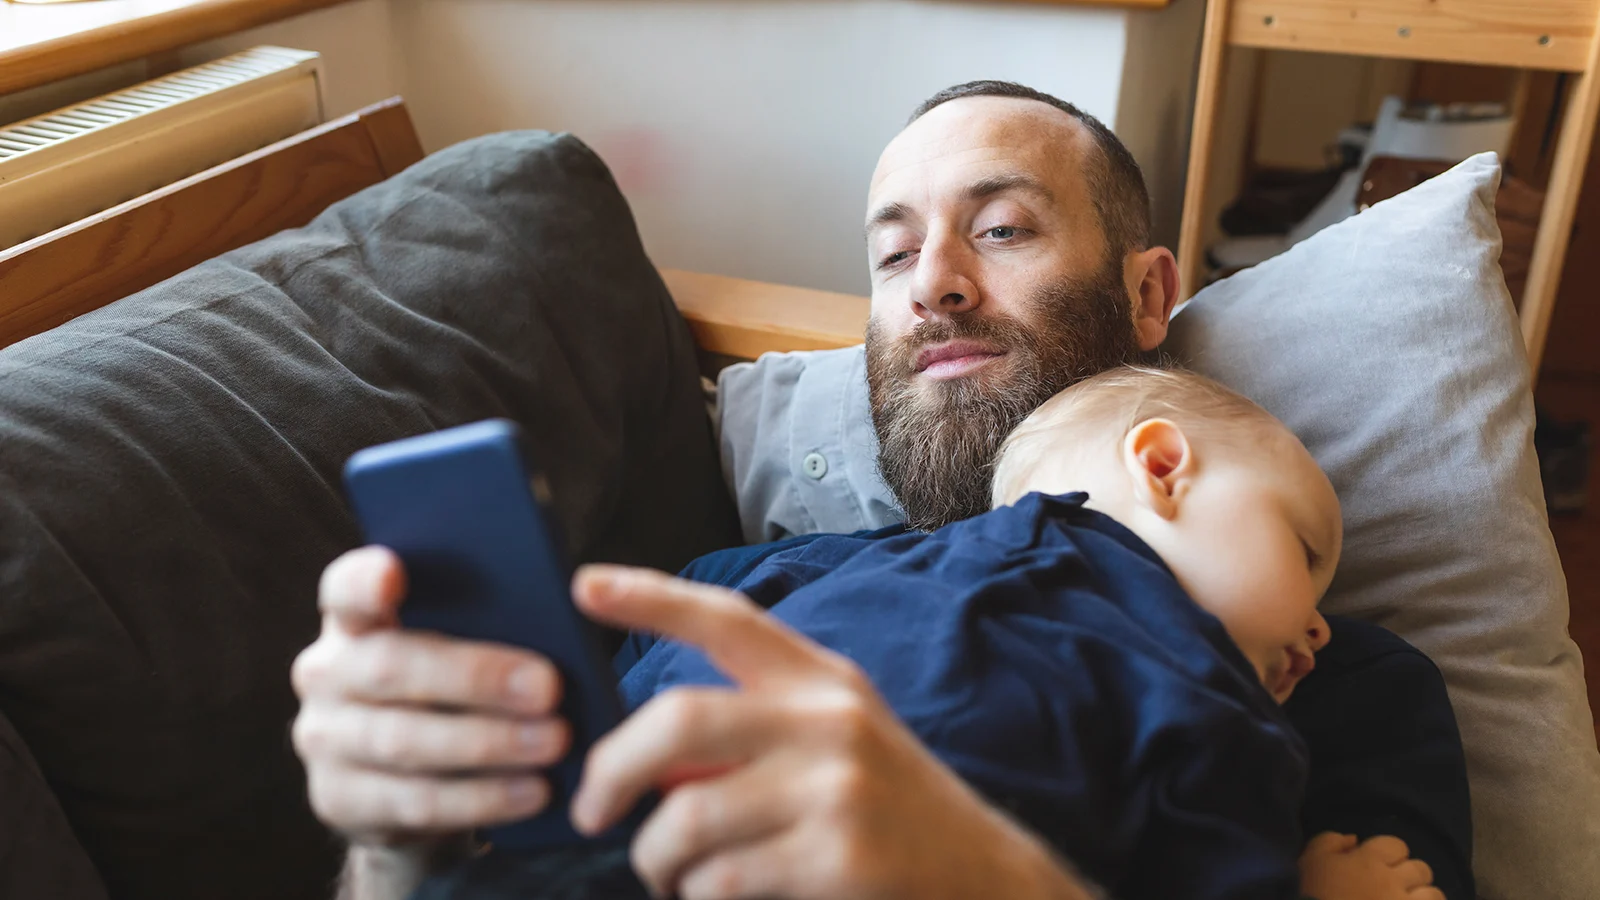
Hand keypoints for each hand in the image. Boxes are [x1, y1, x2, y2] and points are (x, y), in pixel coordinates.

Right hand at [291, 546, 571, 846]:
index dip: (366, 580)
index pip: (346, 587)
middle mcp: (326, 672)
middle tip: (549, 688)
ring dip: (489, 744)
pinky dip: (482, 798)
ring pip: (405, 741)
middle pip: (390, 667)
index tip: (395, 571)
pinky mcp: (339, 800)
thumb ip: (483, 621)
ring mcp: (324, 739)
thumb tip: (554, 608)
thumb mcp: (458, 644)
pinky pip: (416, 801)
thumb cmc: (451, 685)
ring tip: (555, 742)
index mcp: (353, 617)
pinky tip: (533, 791)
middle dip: (475, 678)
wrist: (408, 777)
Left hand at [568, 565, 1094, 899]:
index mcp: (819, 679)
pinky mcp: (838, 858)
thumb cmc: (883, 806)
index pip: (725, 619)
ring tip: (665, 872)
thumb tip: (645, 761)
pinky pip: (720, 879)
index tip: (585, 586)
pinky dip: (697, 894)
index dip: (651, 598)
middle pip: (680, 719)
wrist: (983, 875)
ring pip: (686, 816)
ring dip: (654, 858)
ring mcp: (835, 789)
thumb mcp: (831, 742)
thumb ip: (748, 733)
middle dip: (612, 769)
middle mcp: (827, 720)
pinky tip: (712, 894)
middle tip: (590, 808)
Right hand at [1299, 832, 1442, 899]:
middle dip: (1409, 874)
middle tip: (1395, 885)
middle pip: (1420, 869)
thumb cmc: (1311, 892)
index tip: (1378, 864)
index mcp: (1369, 859)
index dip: (1389, 853)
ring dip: (1424, 897)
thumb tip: (1354, 839)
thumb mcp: (1310, 860)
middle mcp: (1393, 880)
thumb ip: (1330, 841)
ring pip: (1433, 894)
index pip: (1397, 845)